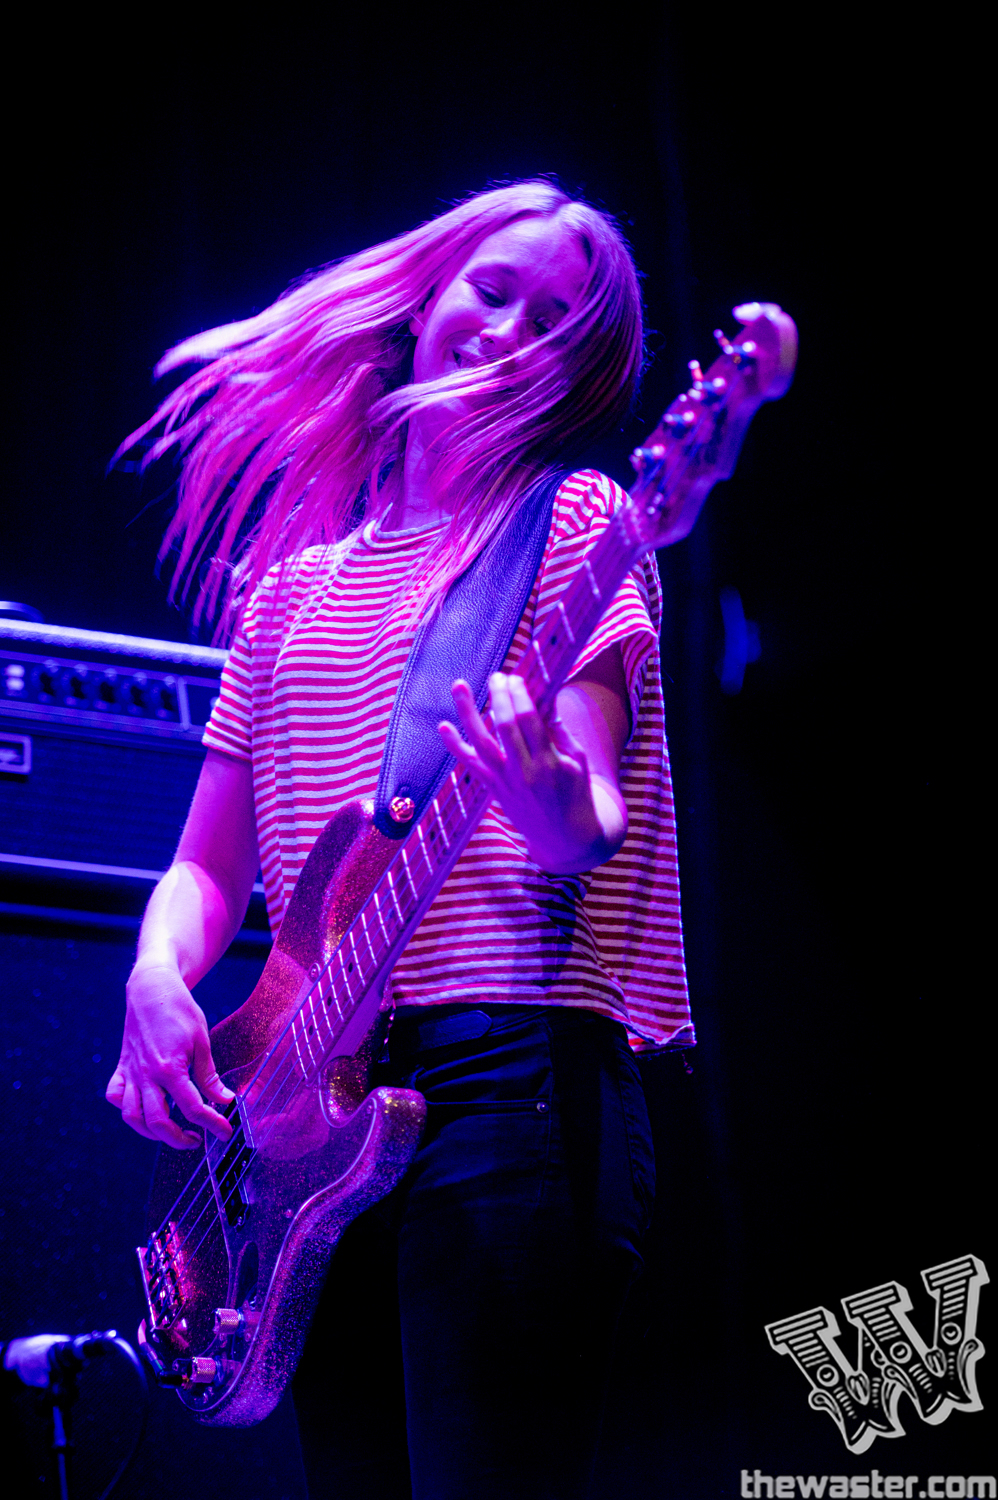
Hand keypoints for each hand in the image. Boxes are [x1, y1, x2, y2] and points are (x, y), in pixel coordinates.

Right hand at [106, 962, 233, 1148]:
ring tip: (171, 1132)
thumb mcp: (202, 1040)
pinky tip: (142, 1109)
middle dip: (178, 1139)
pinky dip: (126, 1107)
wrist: (151, 989)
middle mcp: (146, 1075)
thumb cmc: (179, 1010)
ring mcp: (131, 1072)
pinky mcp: (122, 1067)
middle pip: (158, 1121)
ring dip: (151, 1132)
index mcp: (169, 1068)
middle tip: (197, 1140)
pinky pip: (115, 1096)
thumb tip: (224, 1100)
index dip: (212, 1124)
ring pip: (132, 1116)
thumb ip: (209, 1075)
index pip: (192, 1108)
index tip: (225, 1132)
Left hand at [438, 672, 626, 873]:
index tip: (516, 678)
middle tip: (496, 675)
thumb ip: (558, 731)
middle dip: (499, 696)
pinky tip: (443, 726)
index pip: (529, 719)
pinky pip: (470, 765)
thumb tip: (543, 698)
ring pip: (481, 742)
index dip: (519, 694)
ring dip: (468, 712)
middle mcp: (524, 772)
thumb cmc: (576, 793)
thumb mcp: (576, 761)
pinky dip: (455, 746)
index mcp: (549, 762)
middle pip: (504, 726)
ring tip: (459, 686)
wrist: (565, 837)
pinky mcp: (493, 789)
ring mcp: (505, 782)